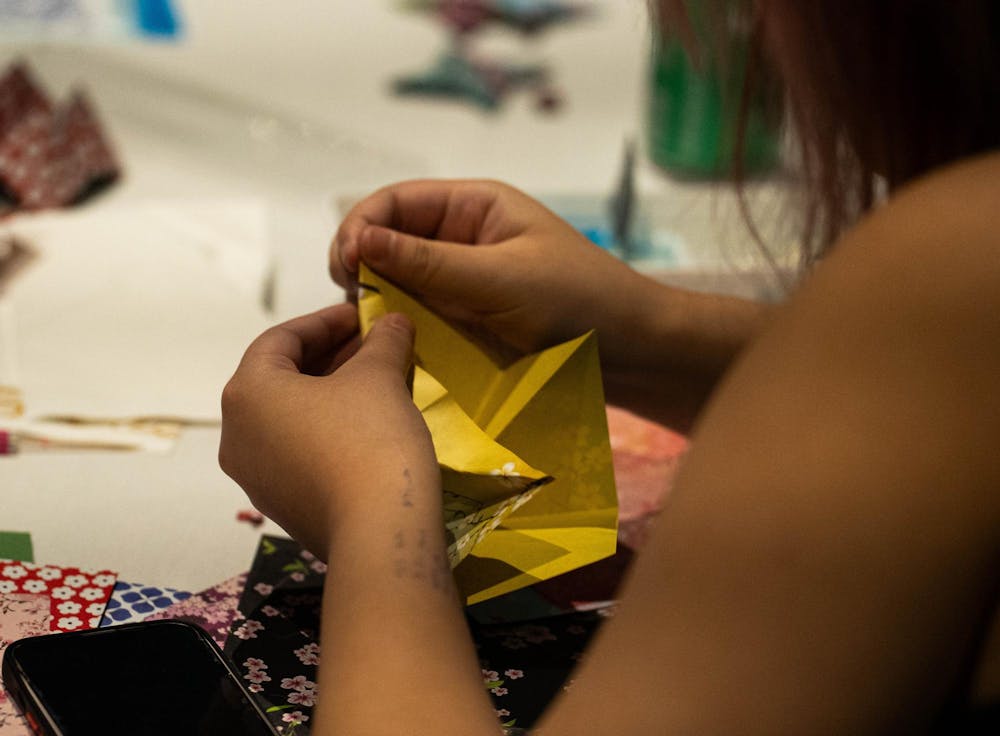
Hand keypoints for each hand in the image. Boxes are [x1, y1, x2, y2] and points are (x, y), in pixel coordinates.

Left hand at [219, 303, 439, 558]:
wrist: (379, 533)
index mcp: (247, 393)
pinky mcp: (281, 506)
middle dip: (330, 356)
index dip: (326, 321)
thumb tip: (393, 322)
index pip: (281, 339)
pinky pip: (298, 452)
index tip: (363, 314)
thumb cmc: (369, 439)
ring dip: (330, 393)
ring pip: (289, 418)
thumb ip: (383, 342)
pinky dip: (326, 429)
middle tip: (373, 344)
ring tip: (376, 381)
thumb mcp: (380, 377)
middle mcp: (236, 435)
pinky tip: (368, 425)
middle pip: (281, 379)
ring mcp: (255, 477)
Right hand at [330, 179, 650, 356]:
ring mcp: (464, 280)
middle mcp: (462, 237)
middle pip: (390, 240)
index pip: (396, 202)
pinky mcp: (468, 318)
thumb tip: (359, 239)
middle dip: (362, 263)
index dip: (361, 227)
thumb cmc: (579, 300)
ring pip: (399, 281)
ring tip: (365, 325)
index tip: (345, 265)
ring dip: (377, 297)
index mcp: (474, 206)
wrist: (632, 352)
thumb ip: (429, 262)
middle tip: (351, 301)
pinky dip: (400, 325)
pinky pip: (420, 315)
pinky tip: (390, 342)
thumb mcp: (501, 278)